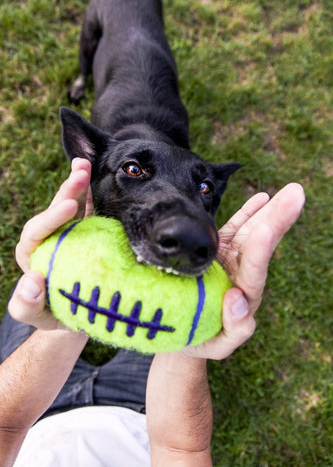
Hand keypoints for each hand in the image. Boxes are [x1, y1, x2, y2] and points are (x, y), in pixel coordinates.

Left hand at [8, 158, 92, 329]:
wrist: (76, 316)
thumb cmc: (52, 315)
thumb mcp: (35, 316)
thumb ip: (25, 305)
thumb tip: (32, 280)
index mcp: (33, 251)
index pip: (37, 230)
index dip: (51, 216)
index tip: (69, 207)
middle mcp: (51, 237)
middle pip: (56, 209)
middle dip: (67, 189)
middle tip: (81, 172)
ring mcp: (72, 233)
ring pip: (76, 204)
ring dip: (82, 183)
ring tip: (86, 164)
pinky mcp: (90, 234)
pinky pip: (94, 212)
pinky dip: (99, 195)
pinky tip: (104, 177)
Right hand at [182, 183, 304, 359]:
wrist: (184, 329)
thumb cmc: (204, 340)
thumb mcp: (221, 345)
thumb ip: (236, 329)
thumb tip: (237, 298)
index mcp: (244, 294)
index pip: (255, 270)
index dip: (261, 251)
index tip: (266, 230)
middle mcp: (241, 271)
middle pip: (261, 242)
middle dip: (278, 218)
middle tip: (296, 193)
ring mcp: (229, 258)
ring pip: (251, 230)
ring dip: (269, 210)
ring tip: (288, 190)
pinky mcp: (215, 250)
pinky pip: (234, 229)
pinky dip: (248, 213)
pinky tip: (263, 197)